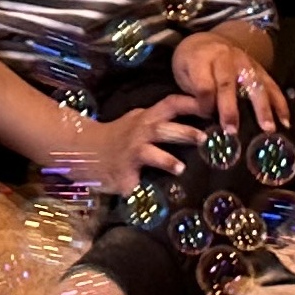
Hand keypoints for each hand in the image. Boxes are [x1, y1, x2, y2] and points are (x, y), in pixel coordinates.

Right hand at [64, 93, 204, 193]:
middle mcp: (140, 133)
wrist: (84, 149)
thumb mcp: (138, 121)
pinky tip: (147, 190)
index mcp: (147, 118)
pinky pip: (136, 181)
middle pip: (164, 129)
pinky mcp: (124, 174)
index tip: (210, 108)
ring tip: (180, 168)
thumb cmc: (120, 136)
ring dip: (166, 160)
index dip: (191, 104)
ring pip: (151, 154)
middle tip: (204, 138)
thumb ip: (161, 120)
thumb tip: (196, 120)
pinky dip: (142, 186)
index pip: (171, 104)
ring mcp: (131, 154)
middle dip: (185, 132)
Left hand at [173, 30, 289, 131]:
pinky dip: (280, 103)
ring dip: (262, 108)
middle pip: (228, 84)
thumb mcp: (183, 73)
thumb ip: (193, 92)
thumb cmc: (193, 62)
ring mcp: (246, 62)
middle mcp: (225, 58)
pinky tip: (285, 120)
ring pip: (255, 85)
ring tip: (268, 128)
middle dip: (230, 109)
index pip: (204, 84)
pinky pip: (271, 85)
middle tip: (233, 130)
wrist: (209, 41)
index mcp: (201, 58)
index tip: (206, 116)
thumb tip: (208, 114)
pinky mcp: (260, 69)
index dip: (205, 103)